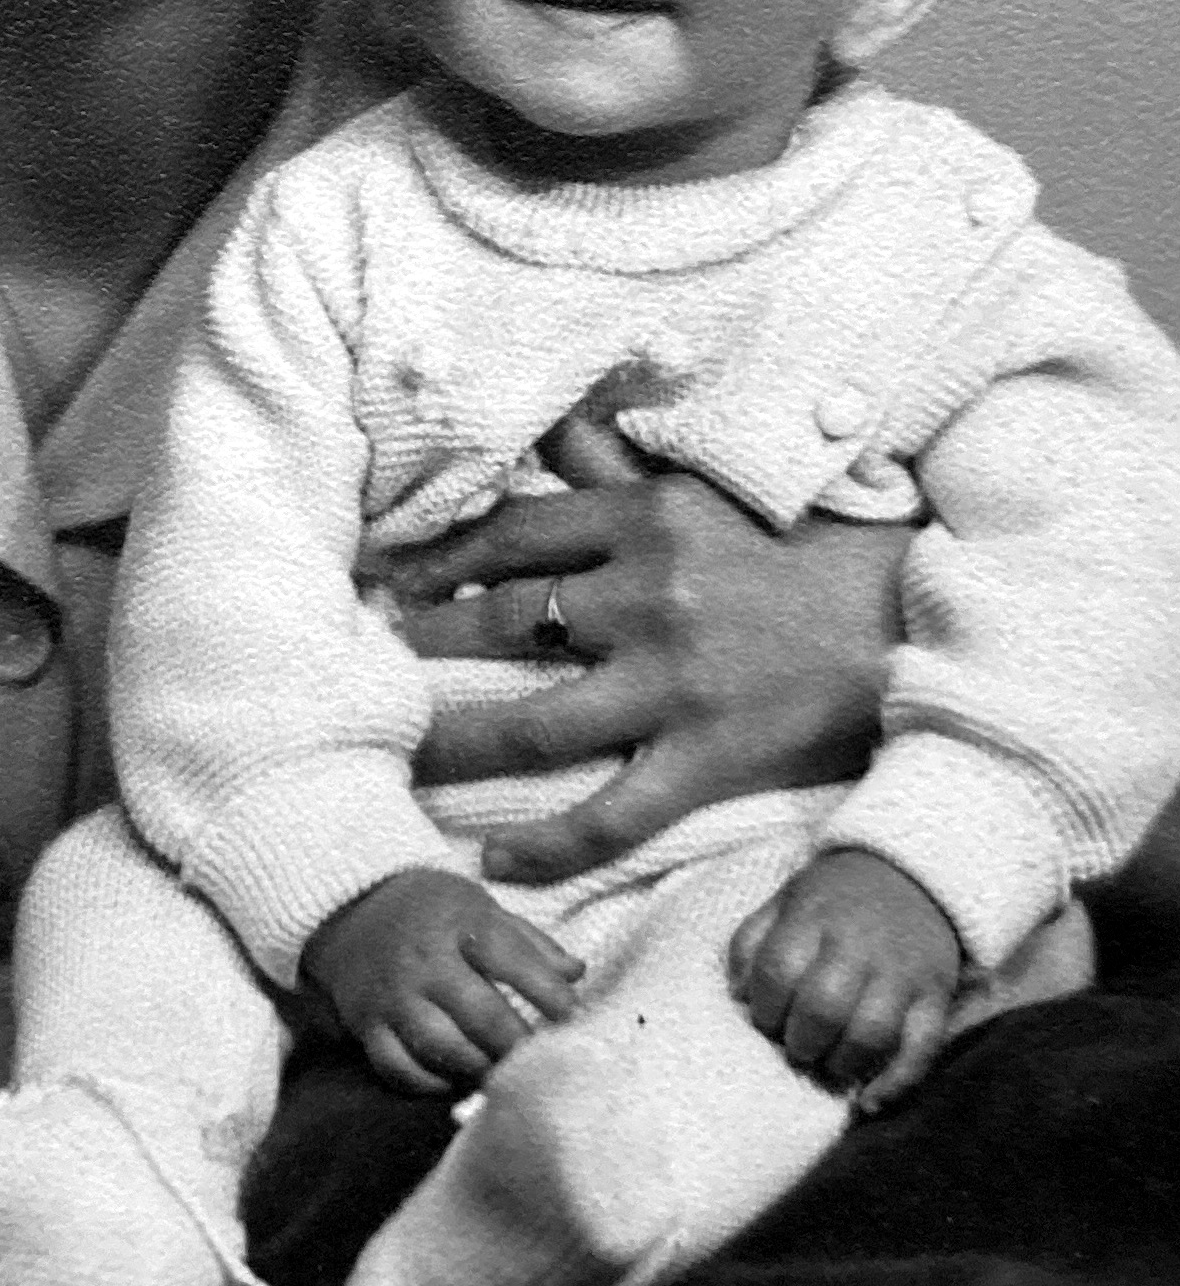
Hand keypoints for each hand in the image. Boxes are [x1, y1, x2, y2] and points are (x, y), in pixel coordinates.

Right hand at [300, 867, 580, 1094]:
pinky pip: (399, 1068)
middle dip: (518, 1044)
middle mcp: (425, 961)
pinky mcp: (368, 1025)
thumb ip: (529, 942)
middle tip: (541, 1061)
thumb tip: (577, 973)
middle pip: (481, 1014)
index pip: (510, 956)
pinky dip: (431, 1083)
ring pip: (441, 1047)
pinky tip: (455, 1079)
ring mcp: (393, 996)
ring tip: (503, 1073)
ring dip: (480, 1067)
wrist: (351, 907)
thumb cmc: (431, 910)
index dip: (547, 990)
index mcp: (458, 924)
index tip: (571, 1014)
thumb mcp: (479, 906)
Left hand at [384, 412, 902, 883]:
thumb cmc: (807, 543)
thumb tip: (550, 425)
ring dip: (455, 744)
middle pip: (503, 623)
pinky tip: (497, 860)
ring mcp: (674, 684)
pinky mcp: (708, 757)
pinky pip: (611, 812)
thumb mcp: (711, 484)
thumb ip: (623, 459)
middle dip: (424, 649)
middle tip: (371, 673)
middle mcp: (647, 597)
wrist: (914, 617)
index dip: (438, 560)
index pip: (511, 535)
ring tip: (398, 759)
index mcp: (646, 520)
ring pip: (534, 723)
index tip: (386, 582)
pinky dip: (549, 843)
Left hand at [728, 848, 959, 1110]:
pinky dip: (896, 1082)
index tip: (763, 1019)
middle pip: (823, 1007)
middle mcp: (859, 945)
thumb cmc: (834, 898)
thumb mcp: (785, 900)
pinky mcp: (936, 996)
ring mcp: (902, 972)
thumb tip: (735, 994)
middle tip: (795, 1047)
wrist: (913, 875)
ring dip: (841, 1063)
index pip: (777, 969)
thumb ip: (752, 941)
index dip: (762, 1007)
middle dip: (799, 1041)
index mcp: (813, 917)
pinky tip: (868, 1100)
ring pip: (872, 1033)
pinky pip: (921, 1049)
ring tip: (827, 1065)